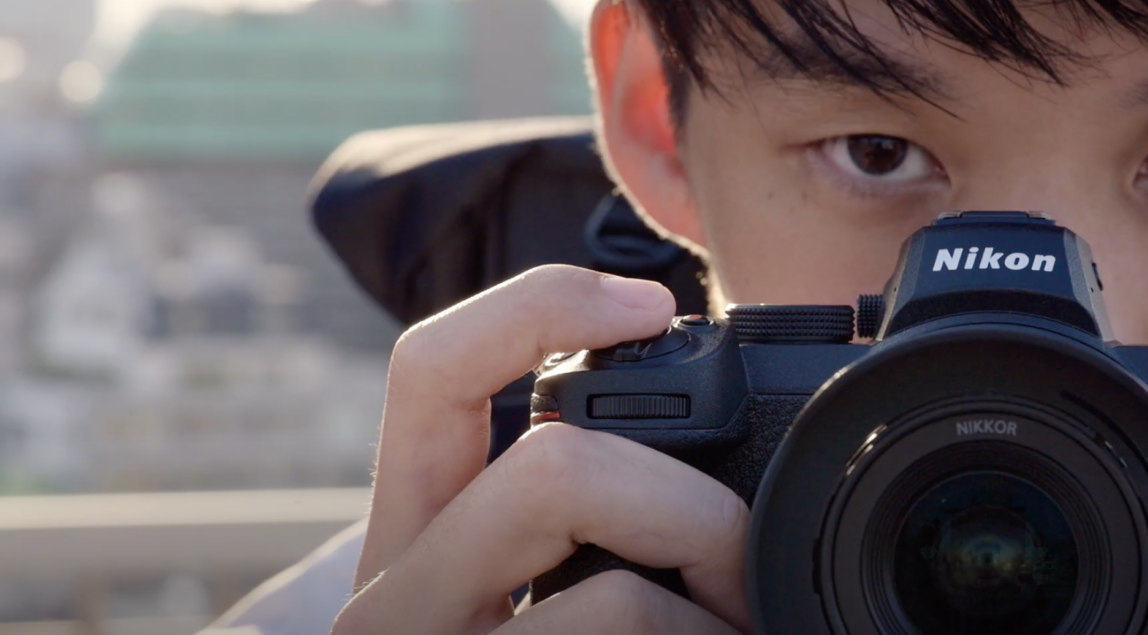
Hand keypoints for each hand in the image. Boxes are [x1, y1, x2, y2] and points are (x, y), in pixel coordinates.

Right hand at [330, 265, 750, 634]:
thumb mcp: (538, 590)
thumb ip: (585, 517)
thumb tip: (734, 447)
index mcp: (416, 535)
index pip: (430, 371)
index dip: (538, 308)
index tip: (650, 305)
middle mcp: (394, 591)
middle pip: (550, 466)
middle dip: (687, 505)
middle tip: (740, 562)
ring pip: (596, 560)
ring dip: (707, 578)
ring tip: (738, 622)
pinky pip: (621, 621)